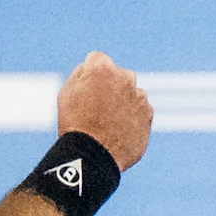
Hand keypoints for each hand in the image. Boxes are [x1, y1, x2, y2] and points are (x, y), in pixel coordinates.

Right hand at [59, 52, 152, 168]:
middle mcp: (126, 78)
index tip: (85, 90)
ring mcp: (140, 97)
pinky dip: (132, 117)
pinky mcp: (148, 115)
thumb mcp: (67, 92)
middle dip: (110, 86)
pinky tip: (118, 130)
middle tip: (97, 108)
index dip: (89, 75)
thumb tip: (92, 67)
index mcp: (103, 68)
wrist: (94, 155)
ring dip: (122, 102)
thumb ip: (82, 73)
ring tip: (107, 122)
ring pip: (130, 93)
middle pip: (117, 75)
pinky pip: (140, 111)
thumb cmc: (76, 123)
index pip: (97, 60)